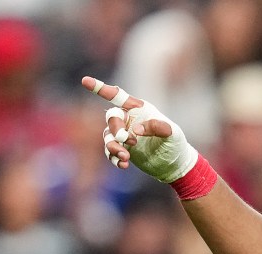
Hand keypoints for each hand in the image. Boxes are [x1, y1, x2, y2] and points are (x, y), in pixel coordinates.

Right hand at [80, 76, 197, 182]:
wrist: (175, 164)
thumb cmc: (176, 143)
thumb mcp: (172, 133)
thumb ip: (156, 126)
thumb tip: (135, 129)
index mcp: (139, 109)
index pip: (117, 96)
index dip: (101, 88)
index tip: (85, 81)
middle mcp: (128, 120)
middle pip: (111, 119)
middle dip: (116, 130)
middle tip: (127, 141)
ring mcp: (124, 135)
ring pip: (108, 137)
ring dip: (113, 147)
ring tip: (125, 156)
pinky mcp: (122, 149)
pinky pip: (110, 152)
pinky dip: (115, 158)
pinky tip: (124, 165)